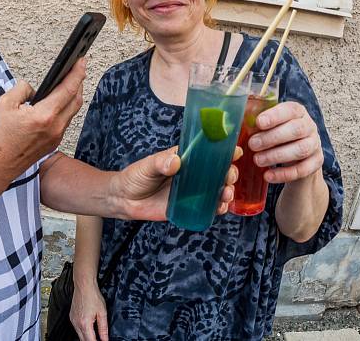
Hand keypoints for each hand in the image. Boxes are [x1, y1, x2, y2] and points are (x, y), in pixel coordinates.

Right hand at [0, 58, 84, 178]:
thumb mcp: (4, 103)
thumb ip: (22, 88)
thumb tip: (34, 88)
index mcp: (45, 115)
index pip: (68, 89)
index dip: (77, 73)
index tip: (81, 61)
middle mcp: (55, 127)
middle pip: (76, 99)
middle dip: (79, 81)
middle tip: (78, 68)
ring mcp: (56, 137)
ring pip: (72, 111)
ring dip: (73, 95)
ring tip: (71, 82)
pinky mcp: (54, 143)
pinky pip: (65, 121)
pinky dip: (66, 108)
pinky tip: (60, 101)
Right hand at [70, 281, 107, 340]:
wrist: (84, 286)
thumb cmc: (93, 296)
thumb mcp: (102, 313)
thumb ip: (103, 328)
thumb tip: (105, 339)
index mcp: (84, 324)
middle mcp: (77, 323)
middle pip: (83, 340)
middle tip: (99, 339)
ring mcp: (73, 320)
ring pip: (79, 335)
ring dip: (87, 337)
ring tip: (95, 334)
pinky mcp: (71, 317)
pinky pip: (77, 329)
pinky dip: (83, 331)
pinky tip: (88, 327)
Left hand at [107, 146, 240, 219]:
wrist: (124, 200)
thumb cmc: (135, 177)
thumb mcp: (146, 166)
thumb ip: (159, 163)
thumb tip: (175, 161)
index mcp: (184, 158)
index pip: (207, 152)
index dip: (223, 151)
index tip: (235, 151)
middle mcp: (192, 174)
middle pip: (217, 171)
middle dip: (229, 173)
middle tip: (229, 177)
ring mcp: (192, 191)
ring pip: (216, 190)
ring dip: (227, 191)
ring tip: (226, 194)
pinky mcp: (189, 207)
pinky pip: (208, 207)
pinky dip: (218, 208)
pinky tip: (221, 208)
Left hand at [249, 101, 322, 183]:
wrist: (297, 159)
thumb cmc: (277, 137)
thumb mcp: (268, 127)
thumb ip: (256, 124)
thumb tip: (233, 122)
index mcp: (297, 112)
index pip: (290, 109)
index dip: (275, 116)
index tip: (259, 122)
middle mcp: (309, 126)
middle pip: (296, 129)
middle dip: (272, 138)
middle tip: (252, 145)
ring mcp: (315, 144)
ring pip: (301, 149)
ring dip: (277, 155)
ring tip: (257, 160)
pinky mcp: (316, 162)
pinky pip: (303, 169)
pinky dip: (284, 174)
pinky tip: (268, 176)